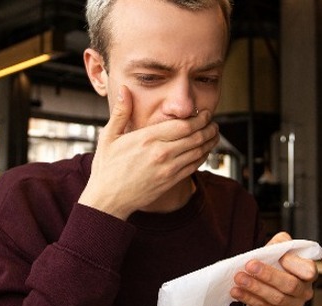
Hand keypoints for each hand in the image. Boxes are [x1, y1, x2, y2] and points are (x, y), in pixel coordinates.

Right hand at [78, 85, 218, 219]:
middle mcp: (161, 153)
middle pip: (195, 137)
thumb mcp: (109, 137)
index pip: (183, 125)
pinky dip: (203, 157)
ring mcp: (168, 169)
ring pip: (198, 152)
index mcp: (147, 139)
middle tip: (213, 122)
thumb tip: (124, 89)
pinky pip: (194, 167)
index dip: (199, 118)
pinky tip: (204, 151)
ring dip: (210, 142)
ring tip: (214, 134)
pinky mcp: (170, 182)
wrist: (108, 200)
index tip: (204, 113)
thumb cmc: (106, 168)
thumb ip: (121, 112)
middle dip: (208, 128)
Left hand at [231, 232, 317, 305]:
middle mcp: (305, 290)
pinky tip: (236, 291)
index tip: (279, 256)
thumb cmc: (278, 261)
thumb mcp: (281, 247)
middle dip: (269, 275)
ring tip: (239, 278)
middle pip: (290, 285)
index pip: (308, 270)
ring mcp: (294, 304)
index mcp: (310, 272)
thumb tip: (275, 247)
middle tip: (250, 266)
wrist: (270, 283)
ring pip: (275, 298)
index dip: (294, 264)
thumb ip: (281, 242)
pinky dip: (248, 298)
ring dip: (255, 287)